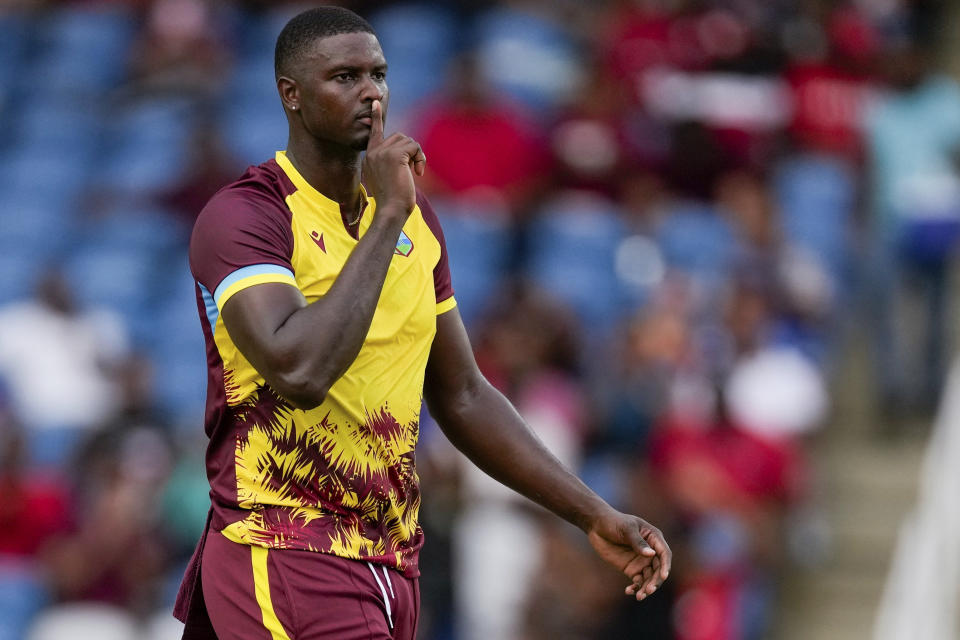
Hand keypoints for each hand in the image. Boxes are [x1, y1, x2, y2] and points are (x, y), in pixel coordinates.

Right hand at [362, 99, 425, 218]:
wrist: (391, 210)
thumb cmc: (393, 200)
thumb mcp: (389, 177)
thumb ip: (392, 161)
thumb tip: (407, 151)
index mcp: (369, 157)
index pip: (374, 133)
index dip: (377, 117)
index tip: (376, 103)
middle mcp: (373, 152)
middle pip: (399, 137)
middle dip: (411, 150)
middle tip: (414, 168)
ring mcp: (382, 153)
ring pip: (408, 141)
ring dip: (417, 154)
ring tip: (415, 171)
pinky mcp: (394, 155)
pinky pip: (414, 146)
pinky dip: (420, 158)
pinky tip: (417, 172)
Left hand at [586, 509, 670, 601]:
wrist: (597, 526)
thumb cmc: (613, 522)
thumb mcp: (626, 529)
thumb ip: (638, 542)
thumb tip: (651, 554)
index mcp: (653, 538)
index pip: (664, 554)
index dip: (665, 565)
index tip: (663, 576)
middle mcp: (650, 551)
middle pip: (659, 569)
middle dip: (655, 581)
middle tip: (648, 590)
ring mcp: (642, 561)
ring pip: (649, 578)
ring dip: (646, 588)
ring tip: (639, 596)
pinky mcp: (632, 569)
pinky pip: (638, 581)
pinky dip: (636, 588)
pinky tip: (629, 591)